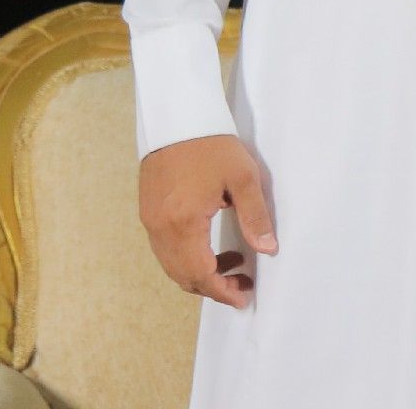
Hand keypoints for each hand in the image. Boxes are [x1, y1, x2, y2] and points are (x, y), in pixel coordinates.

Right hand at [139, 134, 276, 307]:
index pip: (201, 274)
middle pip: (183, 276)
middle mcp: (161, 228)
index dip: (222, 291)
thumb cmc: (212, 145)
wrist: (177, 119)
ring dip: (199, 274)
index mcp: (184, 223)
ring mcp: (150, 222)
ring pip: (172, 265)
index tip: (243, 297)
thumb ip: (255, 216)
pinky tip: (209, 246)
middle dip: (212, 287)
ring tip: (232, 263)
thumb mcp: (243, 177)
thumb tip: (268, 250)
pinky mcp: (147, 212)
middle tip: (242, 284)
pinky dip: (186, 258)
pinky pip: (165, 250)